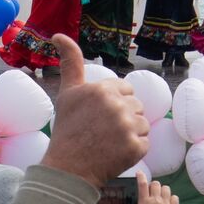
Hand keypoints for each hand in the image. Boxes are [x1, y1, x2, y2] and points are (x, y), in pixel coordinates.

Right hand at [40, 35, 149, 187]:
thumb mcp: (68, 93)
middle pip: (136, 106)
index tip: (98, 116)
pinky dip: (134, 150)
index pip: (125, 90)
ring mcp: (128, 127)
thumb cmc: (68, 130)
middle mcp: (117, 105)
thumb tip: (59, 34)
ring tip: (109, 142)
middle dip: (123, 118)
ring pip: (143, 124)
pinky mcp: (137, 147)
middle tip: (101, 132)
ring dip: (131, 134)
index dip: (114, 104)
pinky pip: (145, 143)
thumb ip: (71, 62)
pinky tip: (116, 153)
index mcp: (102, 89)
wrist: (68, 169)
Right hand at [133, 172, 178, 203]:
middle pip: (156, 183)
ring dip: (162, 191)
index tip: (140, 173)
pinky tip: (168, 203)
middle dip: (153, 186)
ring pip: (166, 188)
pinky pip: (175, 197)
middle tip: (152, 192)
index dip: (141, 176)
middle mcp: (155, 201)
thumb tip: (144, 203)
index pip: (142, 184)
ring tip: (161, 197)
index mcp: (144, 202)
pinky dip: (172, 199)